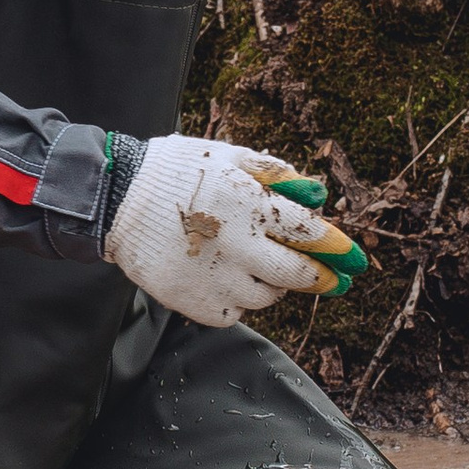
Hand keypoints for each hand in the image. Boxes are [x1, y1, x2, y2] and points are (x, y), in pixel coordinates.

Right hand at [103, 136, 368, 330]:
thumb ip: (274, 172)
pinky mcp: (193, 302)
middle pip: (297, 276)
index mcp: (248, 204)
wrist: (115, 199)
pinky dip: (239, 302)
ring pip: (265, 297)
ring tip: (260, 268)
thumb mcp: (227, 154)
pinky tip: (228, 280)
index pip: (309, 233)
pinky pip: (234, 314)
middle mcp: (236, 245)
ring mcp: (214, 278)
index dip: (337, 248)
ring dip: (273, 286)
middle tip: (334, 280)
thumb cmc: (175, 170)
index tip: (353, 258)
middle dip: (321, 279)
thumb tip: (314, 192)